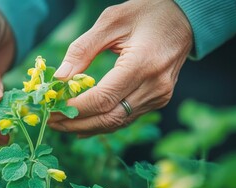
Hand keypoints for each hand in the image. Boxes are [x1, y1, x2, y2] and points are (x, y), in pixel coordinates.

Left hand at [49, 0, 191, 136]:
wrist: (184, 18)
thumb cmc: (148, 13)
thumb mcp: (111, 21)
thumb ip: (83, 49)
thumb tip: (59, 77)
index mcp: (142, 64)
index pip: (103, 98)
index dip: (75, 108)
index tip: (51, 109)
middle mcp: (154, 86)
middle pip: (109, 117)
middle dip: (76, 122)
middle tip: (51, 121)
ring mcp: (159, 95)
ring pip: (118, 122)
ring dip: (88, 126)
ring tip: (62, 124)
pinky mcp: (159, 99)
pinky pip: (127, 118)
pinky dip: (104, 123)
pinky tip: (84, 126)